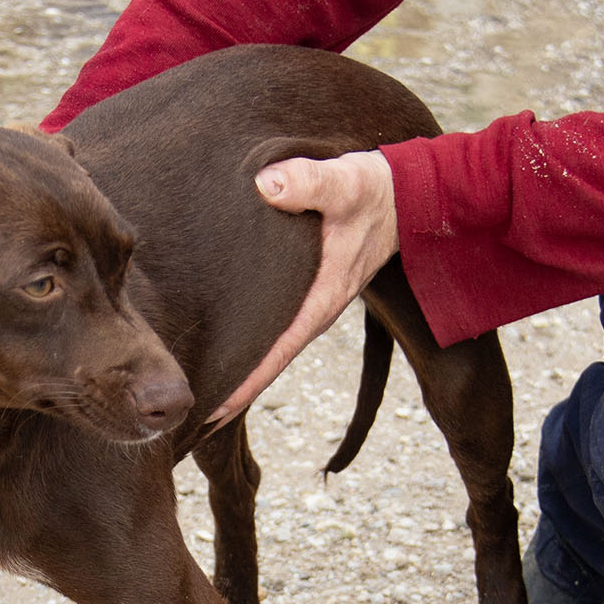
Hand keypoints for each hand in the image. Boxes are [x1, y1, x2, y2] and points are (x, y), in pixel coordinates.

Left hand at [205, 149, 399, 426]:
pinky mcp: (311, 288)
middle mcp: (318, 309)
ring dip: (243, 368)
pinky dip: (254, 343)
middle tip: (193, 420)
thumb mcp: (345, 182)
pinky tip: (230, 347)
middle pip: (270, 360)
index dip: (246, 384)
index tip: (214, 414)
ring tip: (204, 392)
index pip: (278, 350)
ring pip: (273, 345)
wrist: (411, 194)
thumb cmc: (377, 191)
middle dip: (235, 391)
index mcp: (323, 297)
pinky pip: (278, 325)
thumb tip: (266, 185)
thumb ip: (308, 183)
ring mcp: (315, 302)